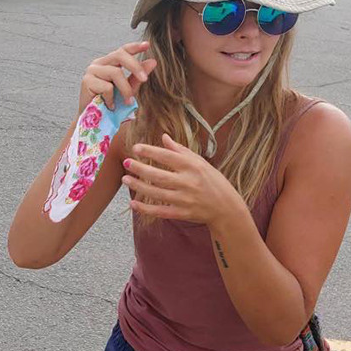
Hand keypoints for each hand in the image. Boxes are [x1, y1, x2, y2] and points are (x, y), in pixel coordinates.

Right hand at [79, 42, 156, 112]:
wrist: (97, 123)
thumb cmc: (112, 106)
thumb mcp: (128, 90)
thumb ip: (137, 77)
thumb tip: (153, 62)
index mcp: (109, 63)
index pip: (122, 50)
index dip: (134, 47)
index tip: (147, 45)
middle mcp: (99, 64)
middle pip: (119, 55)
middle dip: (135, 66)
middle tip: (145, 79)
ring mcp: (92, 71)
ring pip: (115, 72)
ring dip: (125, 90)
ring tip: (126, 102)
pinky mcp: (86, 82)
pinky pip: (107, 87)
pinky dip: (112, 99)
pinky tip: (110, 106)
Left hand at [122, 134, 246, 225]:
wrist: (226, 207)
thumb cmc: (212, 181)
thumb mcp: (200, 162)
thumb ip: (181, 150)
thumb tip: (164, 137)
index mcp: (193, 167)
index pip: (168, 157)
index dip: (151, 152)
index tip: (136, 148)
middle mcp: (188, 183)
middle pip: (159, 176)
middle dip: (140, 169)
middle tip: (126, 162)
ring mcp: (185, 200)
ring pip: (157, 193)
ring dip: (139, 186)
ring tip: (125, 178)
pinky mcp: (182, 213)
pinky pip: (160, 211)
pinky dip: (146, 208)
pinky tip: (133, 203)